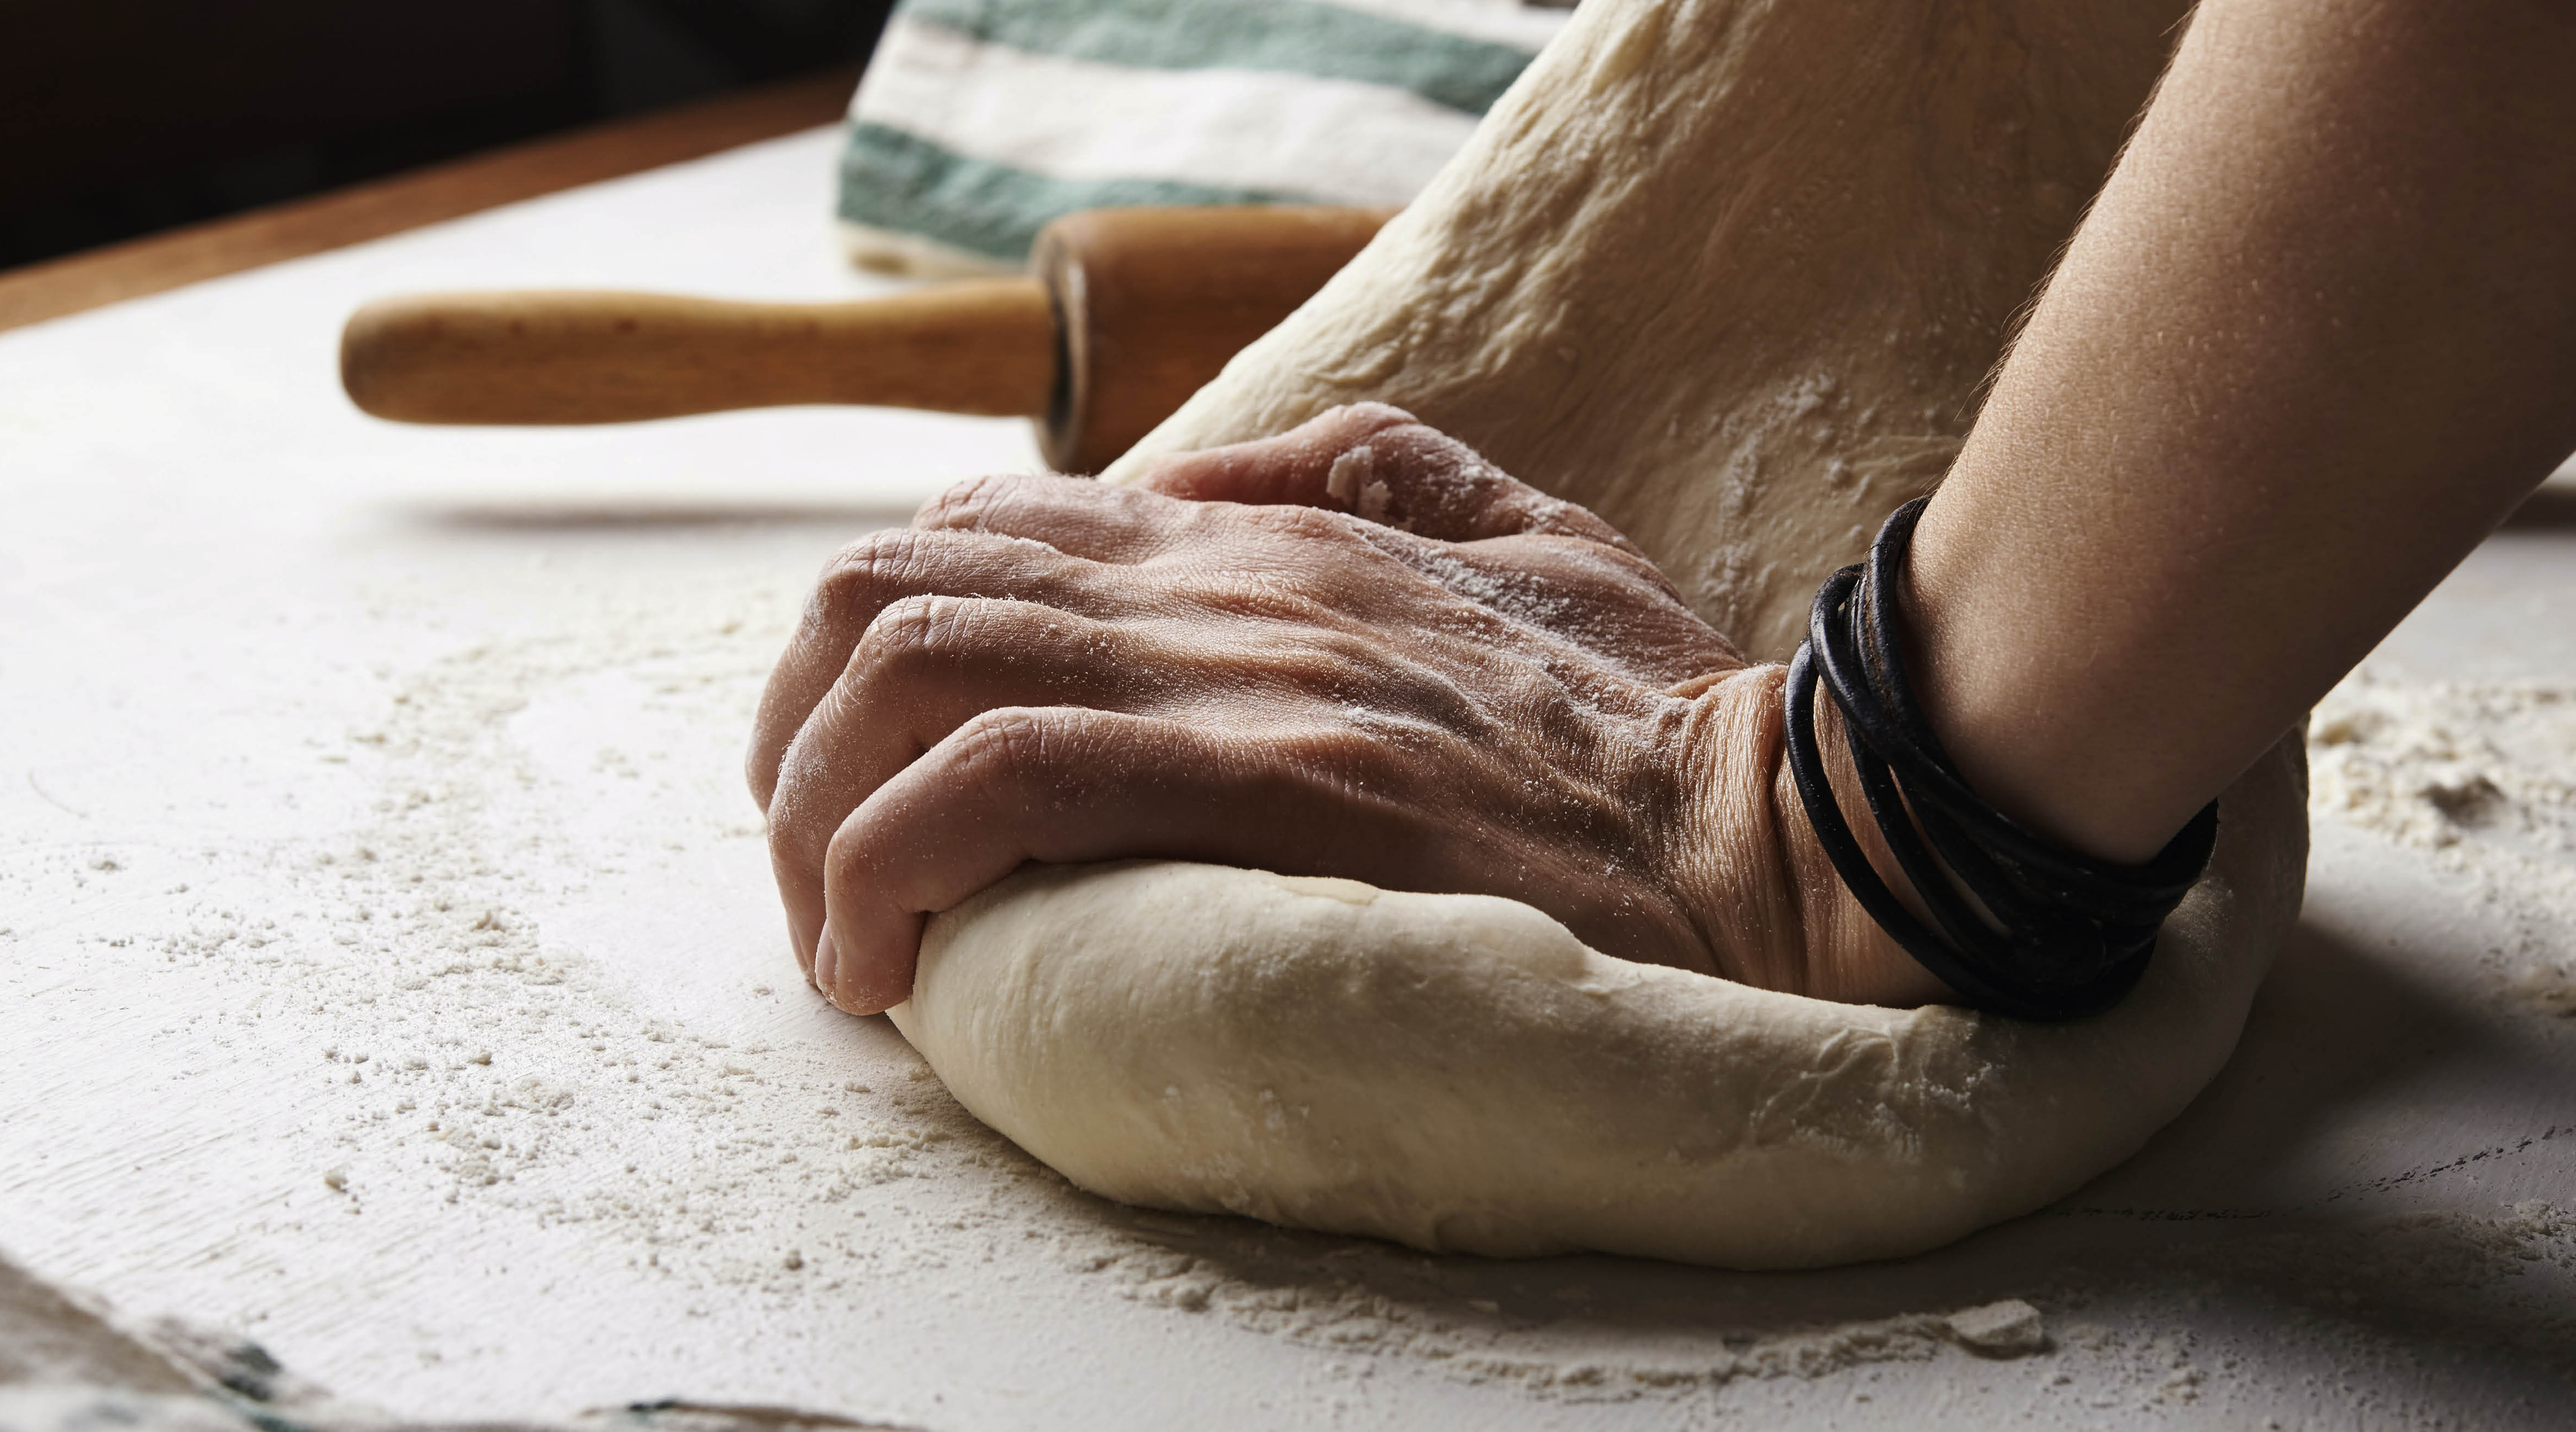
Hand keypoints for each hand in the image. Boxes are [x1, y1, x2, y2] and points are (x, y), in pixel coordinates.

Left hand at [747, 404, 1944, 1013]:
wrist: (1778, 831)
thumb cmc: (1658, 721)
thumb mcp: (1529, 533)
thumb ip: (1374, 471)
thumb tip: (1205, 474)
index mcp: (1268, 536)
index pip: (980, 528)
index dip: (875, 647)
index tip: (873, 785)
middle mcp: (1223, 580)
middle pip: (894, 586)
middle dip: (797, 735)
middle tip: (818, 875)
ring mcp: (1239, 671)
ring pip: (912, 668)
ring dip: (819, 814)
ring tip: (841, 941)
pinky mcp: (1264, 779)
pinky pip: (995, 781)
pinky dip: (892, 864)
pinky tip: (890, 964)